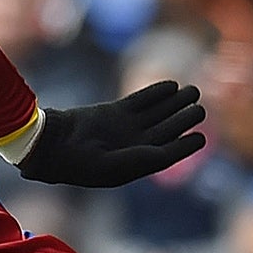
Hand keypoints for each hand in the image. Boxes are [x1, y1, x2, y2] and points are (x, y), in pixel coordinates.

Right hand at [20, 80, 204, 187]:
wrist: (51, 145)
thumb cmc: (79, 163)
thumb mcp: (112, 167)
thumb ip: (141, 160)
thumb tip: (168, 154)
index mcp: (135, 164)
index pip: (167, 153)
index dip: (185, 146)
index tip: (201, 137)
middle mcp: (133, 146)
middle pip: (166, 129)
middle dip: (184, 118)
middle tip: (199, 108)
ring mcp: (124, 128)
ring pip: (157, 113)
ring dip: (175, 103)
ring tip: (193, 91)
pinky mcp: (114, 112)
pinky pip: (140, 100)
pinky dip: (156, 93)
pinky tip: (171, 85)